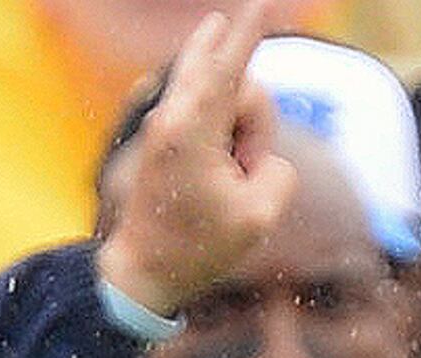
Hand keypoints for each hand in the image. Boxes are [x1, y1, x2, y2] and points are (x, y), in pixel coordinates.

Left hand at [95, 5, 300, 325]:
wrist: (143, 268)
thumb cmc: (200, 246)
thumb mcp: (259, 217)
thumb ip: (278, 172)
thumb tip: (263, 155)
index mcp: (193, 128)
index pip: (231, 65)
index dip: (251, 30)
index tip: (263, 0)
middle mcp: (174, 112)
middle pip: (238, 84)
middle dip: (257, 124)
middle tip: (247, 172)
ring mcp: (165, 118)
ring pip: (224, 97)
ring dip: (242, 135)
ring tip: (231, 179)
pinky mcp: (165, 130)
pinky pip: (208, 109)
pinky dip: (227, 134)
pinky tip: (227, 154)